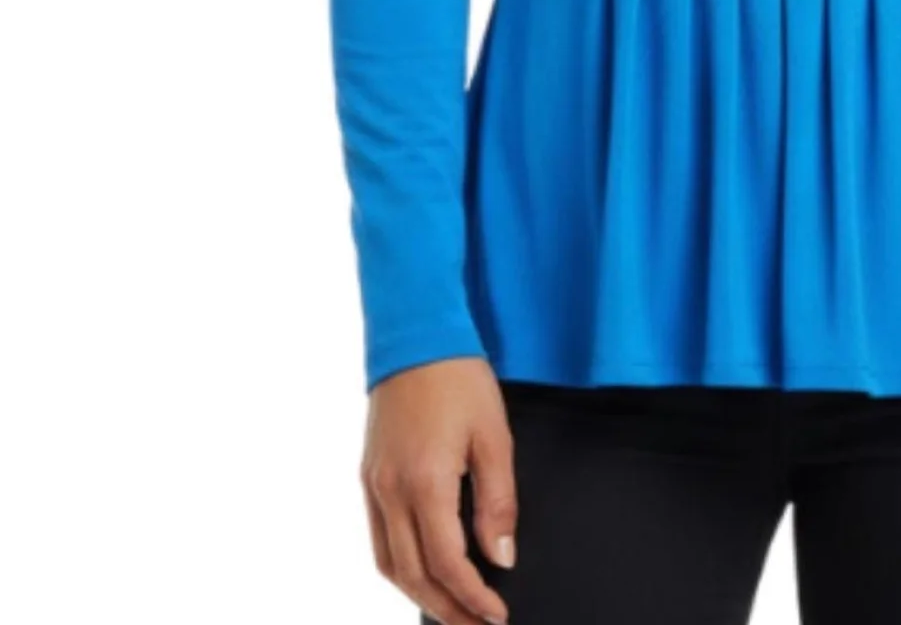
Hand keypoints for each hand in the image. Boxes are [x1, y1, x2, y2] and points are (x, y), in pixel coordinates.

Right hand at [361, 356, 517, 624]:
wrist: (414, 336)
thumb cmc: (460, 379)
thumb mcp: (494, 436)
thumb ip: (498, 502)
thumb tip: (500, 558)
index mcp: (425, 483)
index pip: (446, 563)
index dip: (472, 598)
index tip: (497, 614)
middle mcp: (390, 491)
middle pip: (413, 575)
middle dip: (447, 608)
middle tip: (478, 624)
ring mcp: (373, 485)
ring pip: (388, 564)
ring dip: (420, 594)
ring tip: (453, 609)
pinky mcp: (368, 475)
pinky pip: (378, 538)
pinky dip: (399, 566)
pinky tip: (423, 570)